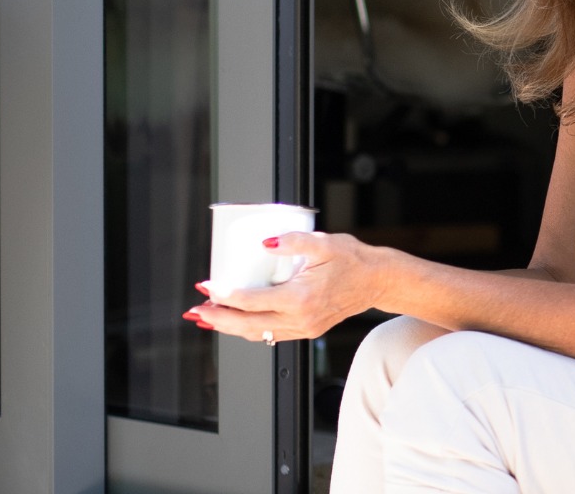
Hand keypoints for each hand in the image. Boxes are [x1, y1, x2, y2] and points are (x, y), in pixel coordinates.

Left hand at [185, 231, 388, 343]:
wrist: (378, 281)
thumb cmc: (354, 260)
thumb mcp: (324, 243)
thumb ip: (293, 241)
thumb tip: (266, 243)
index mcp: (301, 297)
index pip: (251, 300)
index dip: (224, 294)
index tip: (208, 286)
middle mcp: (300, 317)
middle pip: (247, 324)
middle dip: (218, 318)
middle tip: (196, 310)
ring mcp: (304, 327)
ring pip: (258, 334)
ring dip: (230, 327)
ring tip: (208, 319)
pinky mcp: (308, 329)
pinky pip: (272, 333)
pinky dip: (250, 330)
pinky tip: (238, 323)